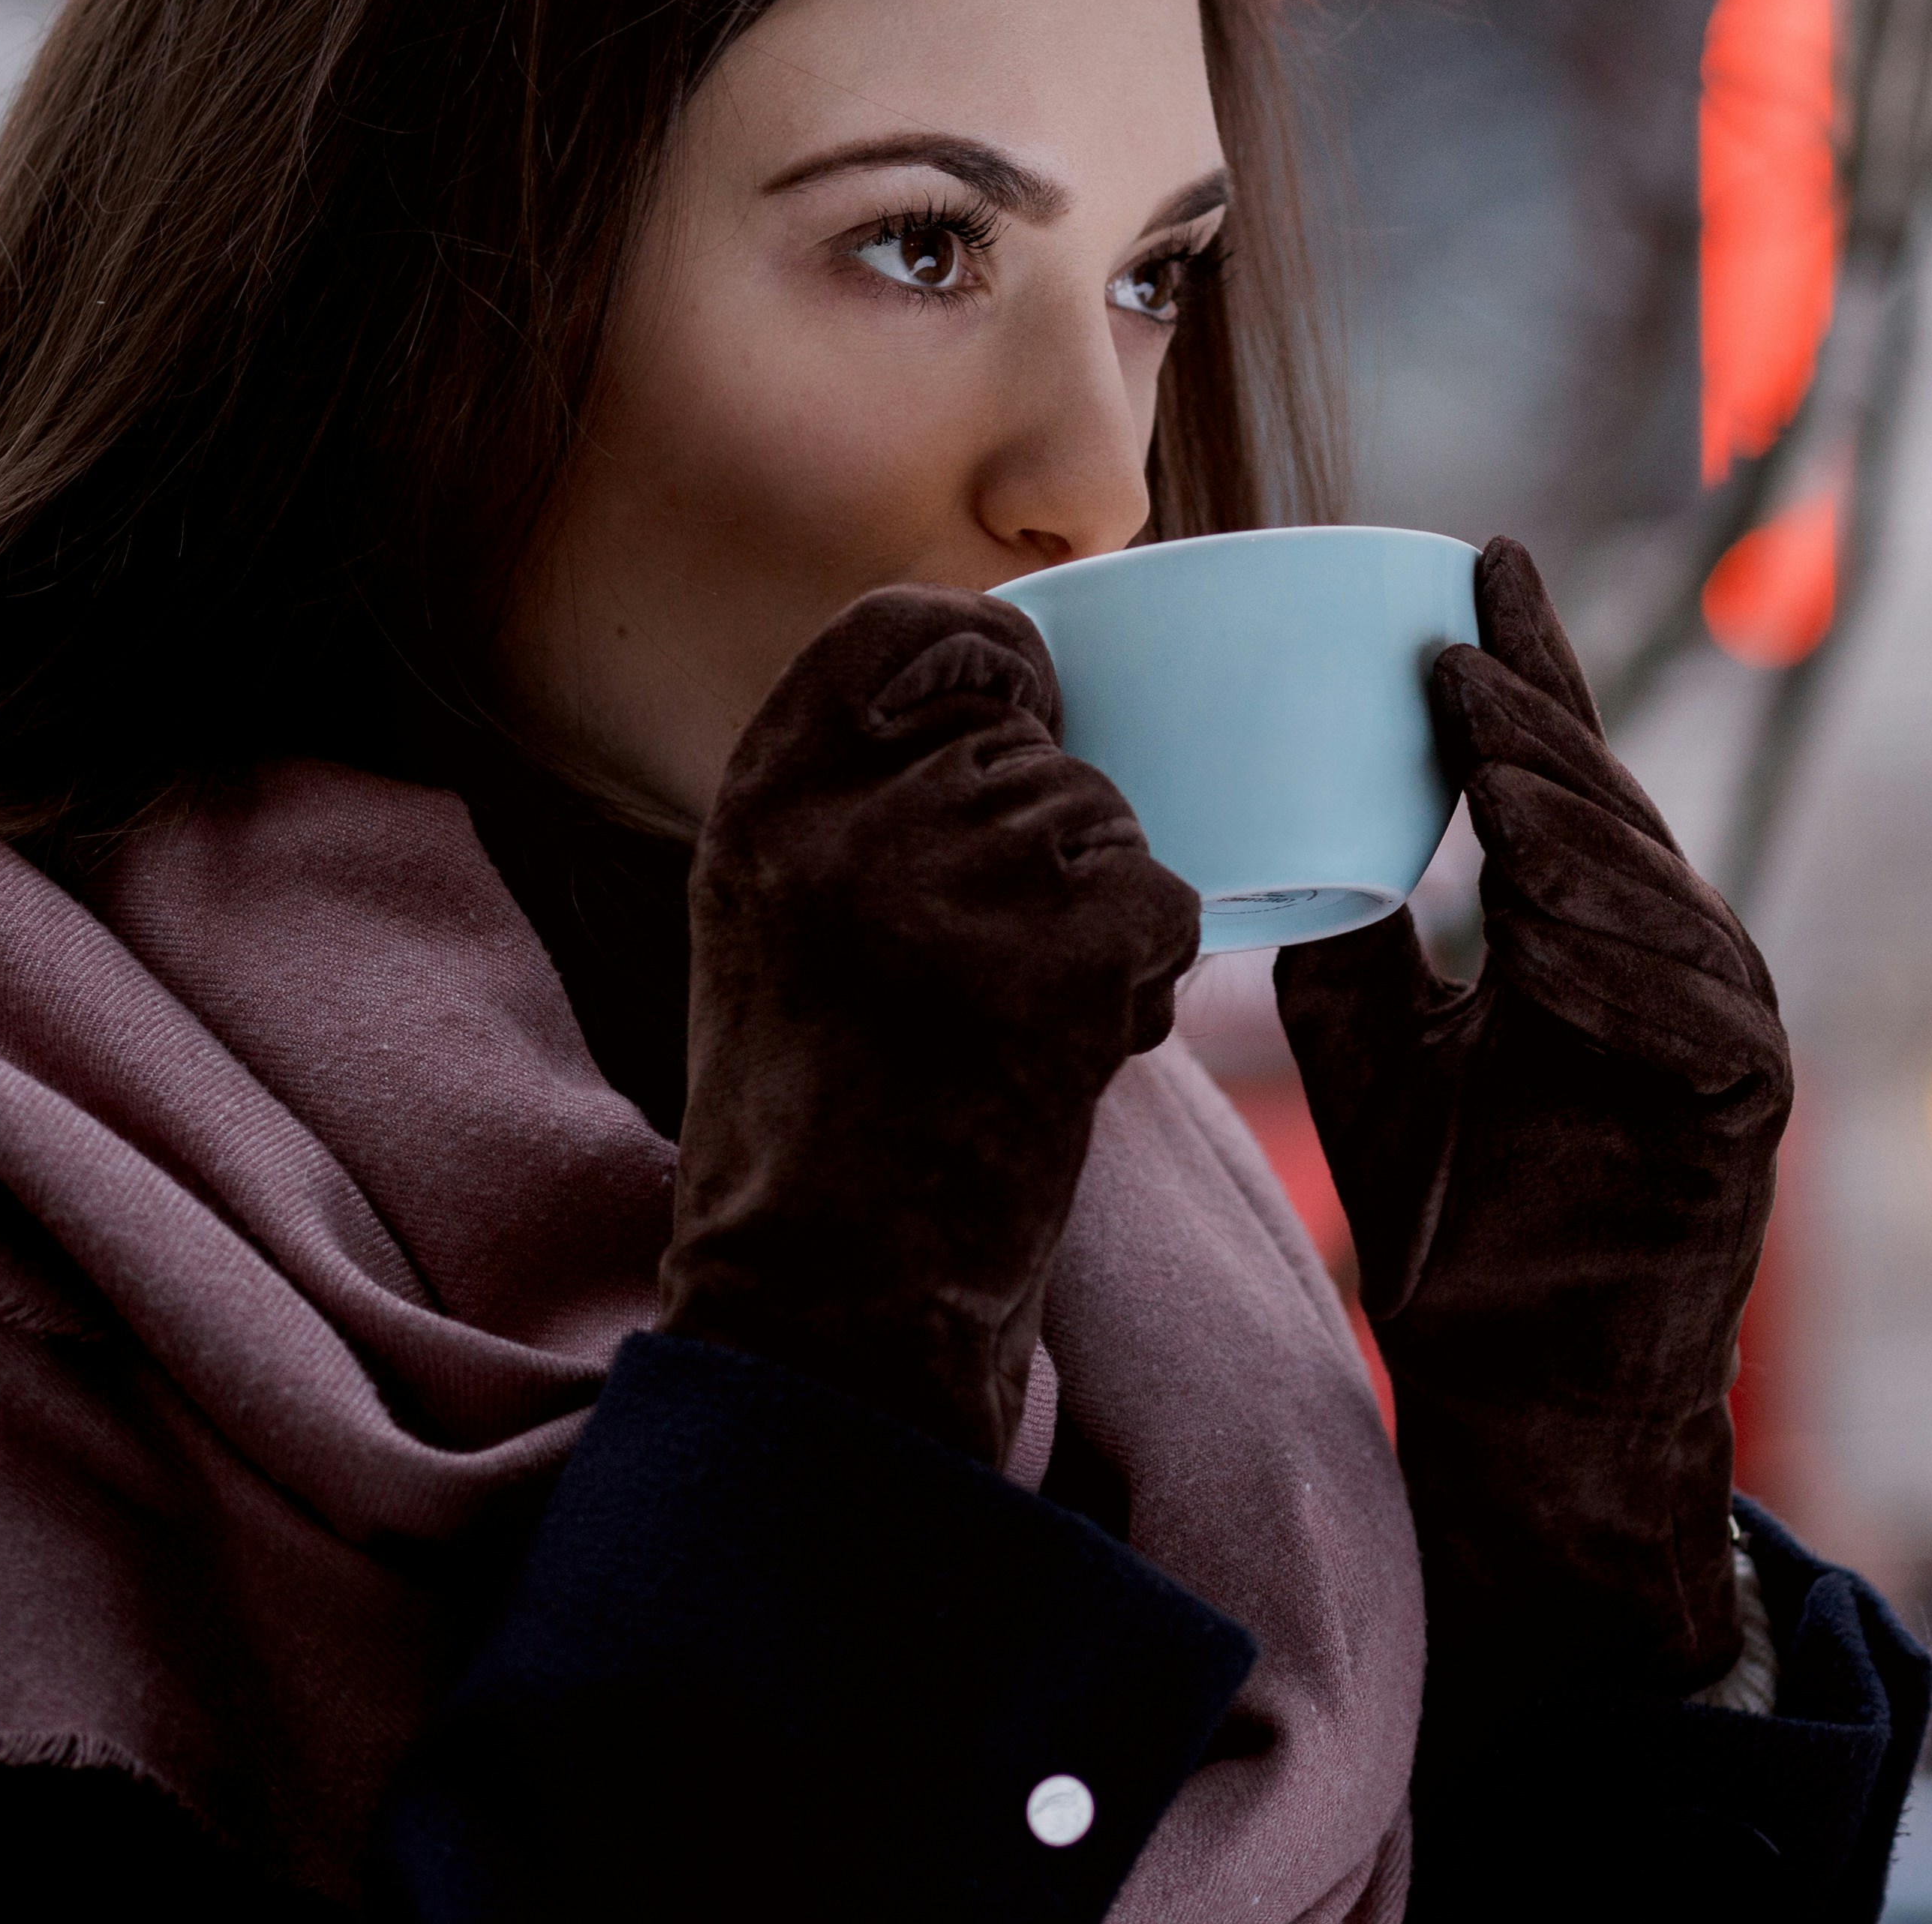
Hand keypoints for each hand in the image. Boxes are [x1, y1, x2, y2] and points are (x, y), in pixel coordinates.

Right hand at [658, 586, 1199, 1464]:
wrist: (830, 1304)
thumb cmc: (816, 1128)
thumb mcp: (778, 924)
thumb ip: (860, 808)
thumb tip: (1007, 715)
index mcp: (767, 798)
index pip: (907, 626)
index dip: (988, 658)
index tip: (1014, 709)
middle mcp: (856, 816)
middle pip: (1036, 745)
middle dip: (1050, 844)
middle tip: (984, 973)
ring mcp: (963, 877)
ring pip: (1108, 826)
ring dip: (1097, 924)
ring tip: (1008, 1031)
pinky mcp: (1066, 949)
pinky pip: (1164, 905)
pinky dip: (1142, 982)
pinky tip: (1060, 1061)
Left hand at [1274, 538, 1791, 1695]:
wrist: (1514, 1401)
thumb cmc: (1454, 1227)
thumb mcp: (1373, 1050)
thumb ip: (1357, 940)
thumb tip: (1292, 818)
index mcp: (1593, 934)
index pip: (1558, 775)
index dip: (1527, 667)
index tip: (1478, 560)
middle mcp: (1672, 961)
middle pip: (1602, 811)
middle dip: (1533, 719)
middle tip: (1458, 643)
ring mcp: (1721, 1027)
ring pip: (1644, 887)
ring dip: (1564, 812)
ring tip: (1485, 739)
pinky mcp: (1740, 1106)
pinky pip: (1686, 1004)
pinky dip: (1614, 948)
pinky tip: (1545, 911)